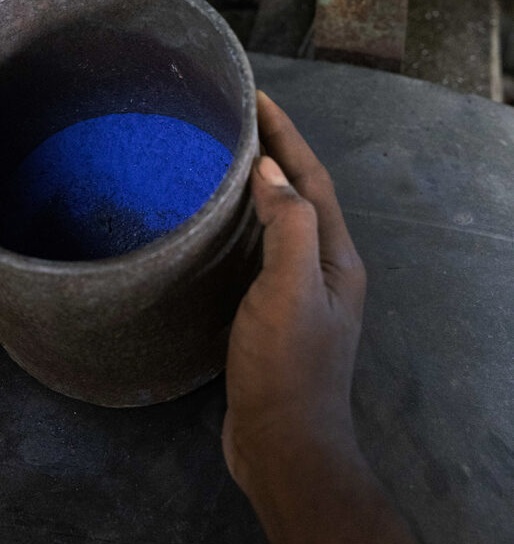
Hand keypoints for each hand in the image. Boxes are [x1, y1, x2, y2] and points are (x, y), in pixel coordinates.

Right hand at [223, 90, 365, 488]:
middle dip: (271, 151)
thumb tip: (268, 168)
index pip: (311, 177)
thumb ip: (286, 224)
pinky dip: (238, 224)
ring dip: (254, 185)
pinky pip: (256, 250)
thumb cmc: (286, 365)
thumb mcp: (290, 289)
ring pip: (276, 221)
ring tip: (216, 157)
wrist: (283, 448)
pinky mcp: (270, 313)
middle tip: (230, 118)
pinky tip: (210, 224)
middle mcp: (321, 267)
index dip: (286, 134)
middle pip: (297, 193)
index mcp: (334, 256)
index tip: (256, 95)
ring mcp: (297, 292)